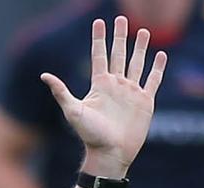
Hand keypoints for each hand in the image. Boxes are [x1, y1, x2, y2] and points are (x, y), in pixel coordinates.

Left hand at [41, 17, 166, 176]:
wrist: (110, 153)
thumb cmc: (90, 135)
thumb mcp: (73, 111)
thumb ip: (61, 92)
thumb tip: (44, 75)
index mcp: (99, 85)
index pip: (99, 55)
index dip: (99, 39)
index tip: (98, 22)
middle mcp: (115, 85)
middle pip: (118, 54)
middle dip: (119, 36)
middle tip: (121, 18)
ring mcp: (131, 92)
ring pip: (136, 63)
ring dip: (140, 47)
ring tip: (143, 31)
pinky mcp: (145, 101)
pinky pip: (153, 80)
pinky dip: (157, 68)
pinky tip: (160, 54)